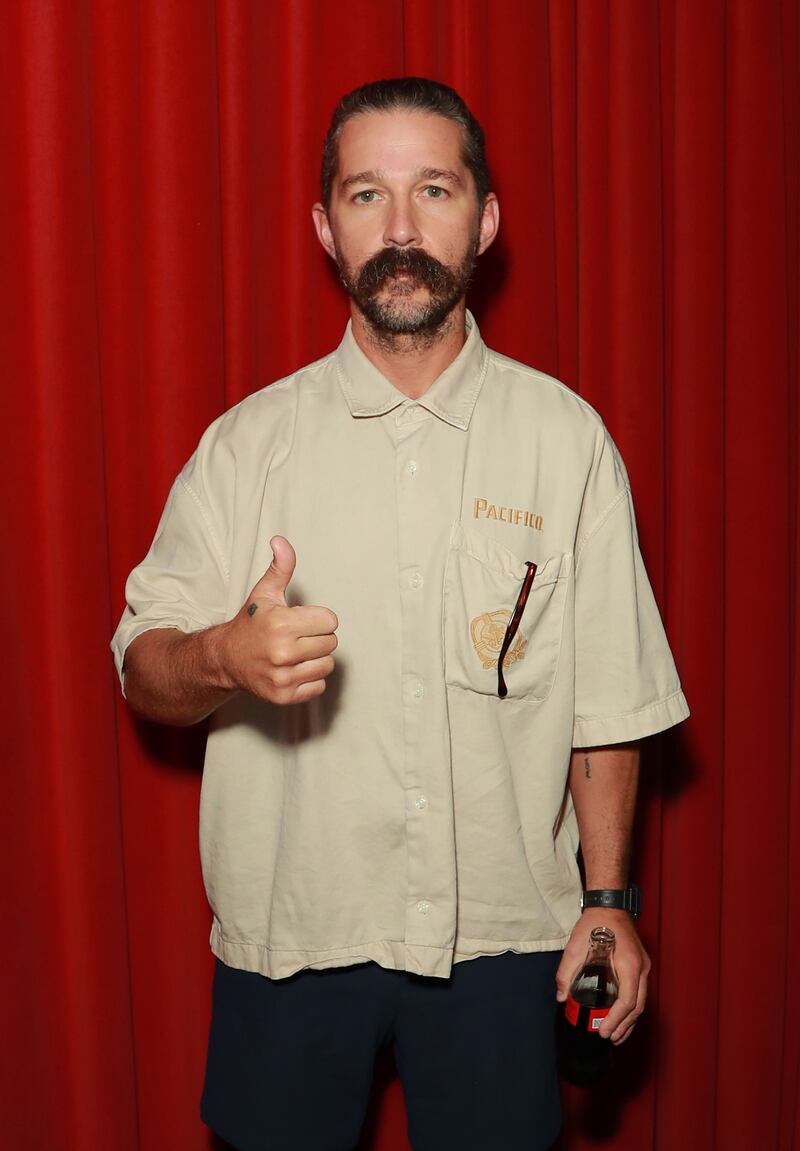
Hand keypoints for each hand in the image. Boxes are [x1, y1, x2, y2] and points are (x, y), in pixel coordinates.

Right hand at [213, 536, 338, 704]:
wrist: (225, 658)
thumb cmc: (250, 623)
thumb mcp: (264, 593)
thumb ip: (280, 567)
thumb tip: (280, 540)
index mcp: (281, 624)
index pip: (331, 621)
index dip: (318, 619)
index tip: (301, 620)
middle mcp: (282, 652)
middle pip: (331, 643)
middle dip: (317, 638)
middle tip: (297, 637)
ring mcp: (283, 677)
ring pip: (327, 665)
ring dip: (315, 659)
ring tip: (295, 653)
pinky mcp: (284, 696)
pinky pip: (319, 686)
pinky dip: (309, 679)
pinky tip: (292, 669)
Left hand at [555, 908, 649, 1043]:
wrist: (609, 906)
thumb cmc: (594, 924)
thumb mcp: (575, 947)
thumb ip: (566, 972)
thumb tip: (561, 996)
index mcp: (629, 965)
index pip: (628, 1002)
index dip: (617, 1021)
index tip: (604, 1031)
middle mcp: (641, 969)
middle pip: (638, 1007)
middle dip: (625, 1026)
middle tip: (609, 1038)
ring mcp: (644, 967)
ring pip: (641, 1002)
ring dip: (629, 1020)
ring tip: (616, 1034)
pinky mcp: (640, 966)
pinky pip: (639, 992)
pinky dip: (631, 1008)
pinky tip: (620, 1015)